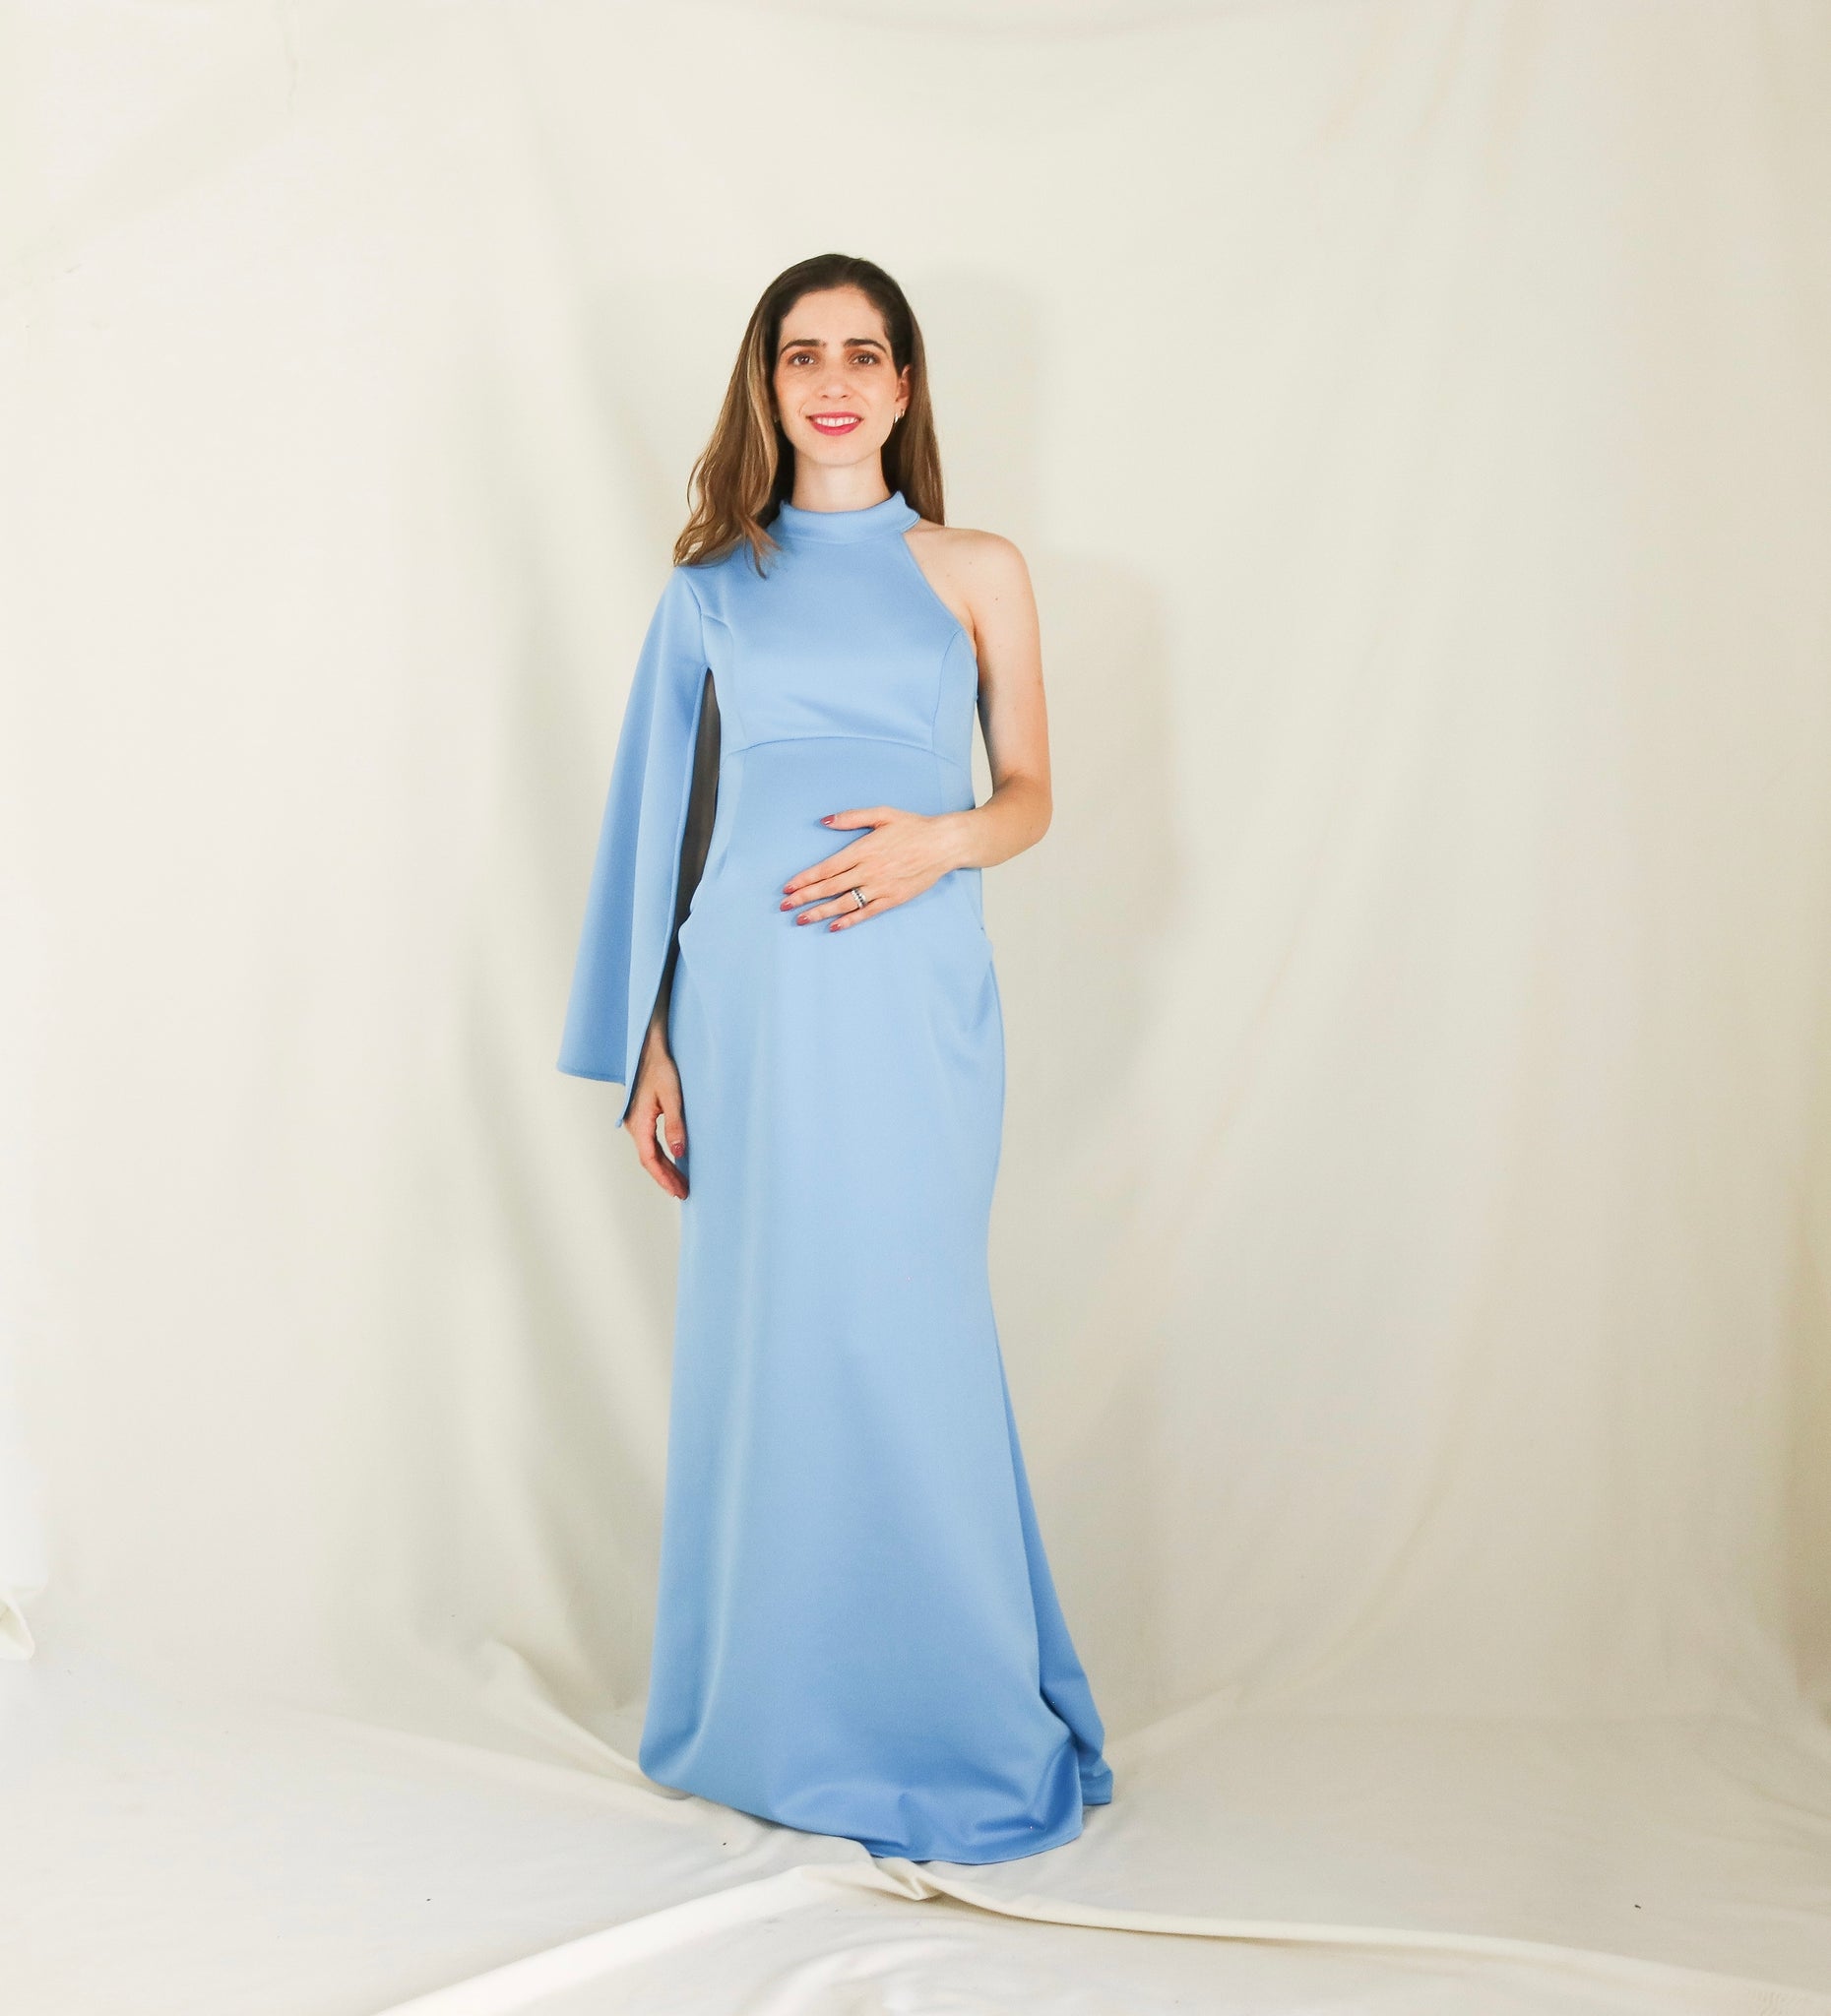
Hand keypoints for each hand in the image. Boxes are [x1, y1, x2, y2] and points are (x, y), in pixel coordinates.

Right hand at [624, 1020, 688, 1197]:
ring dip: (664, 1169)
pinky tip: (674, 1161)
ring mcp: (636, 1122)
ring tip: (680, 1183)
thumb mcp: (672, 1096)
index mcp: (639, 1122)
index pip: (650, 1159)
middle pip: (650, 1160)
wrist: (648, 1048)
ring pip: (649, 1152)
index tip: (677, 1191)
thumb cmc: (660, 1068)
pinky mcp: (641, 1117)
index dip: (664, 1178)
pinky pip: (650, 1144)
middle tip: (683, 1193)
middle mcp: (633, 1125)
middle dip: (666, 1178)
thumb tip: (679, 1153)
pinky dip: (662, 1156)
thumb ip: (676, 1125)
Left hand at [781, 806, 962, 930]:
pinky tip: (834, 926)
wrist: (943, 844)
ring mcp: (881, 887)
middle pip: (830, 887)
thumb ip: (852, 817)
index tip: (788, 888)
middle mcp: (869, 871)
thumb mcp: (882, 814)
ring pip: (844, 903)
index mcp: (863, 850)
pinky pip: (867, 912)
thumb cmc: (913, 827)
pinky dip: (849, 920)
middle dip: (805, 897)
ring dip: (821, 912)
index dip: (805, 879)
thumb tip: (824, 821)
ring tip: (801, 919)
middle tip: (785, 907)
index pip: (827, 868)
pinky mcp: (893, 899)